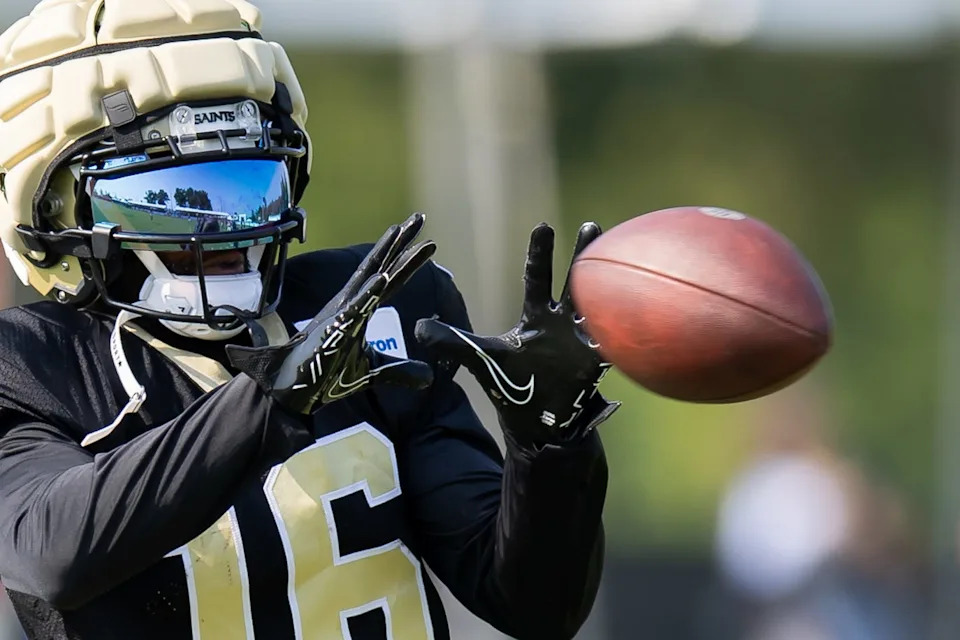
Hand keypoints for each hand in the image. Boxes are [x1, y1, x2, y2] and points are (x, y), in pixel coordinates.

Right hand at [228, 213, 435, 413]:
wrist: (293, 389)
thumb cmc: (327, 375)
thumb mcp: (373, 372)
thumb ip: (400, 370)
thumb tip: (430, 377)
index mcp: (360, 309)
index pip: (390, 279)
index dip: (408, 260)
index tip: (428, 240)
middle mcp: (352, 303)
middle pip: (382, 266)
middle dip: (401, 242)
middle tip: (420, 217)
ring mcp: (344, 312)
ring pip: (371, 278)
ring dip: (387, 255)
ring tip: (402, 230)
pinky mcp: (336, 328)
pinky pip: (356, 307)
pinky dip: (370, 292)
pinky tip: (384, 277)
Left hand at [416, 222, 619, 445]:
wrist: (535, 423)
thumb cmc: (510, 385)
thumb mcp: (479, 359)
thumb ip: (451, 341)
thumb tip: (417, 327)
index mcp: (535, 317)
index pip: (537, 278)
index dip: (540, 253)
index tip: (543, 225)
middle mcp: (561, 322)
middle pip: (574, 281)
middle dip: (582, 255)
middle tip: (591, 226)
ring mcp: (582, 341)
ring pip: (598, 305)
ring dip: (607, 287)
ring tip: (621, 261)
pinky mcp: (596, 364)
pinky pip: (612, 344)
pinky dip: (619, 332)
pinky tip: (632, 316)